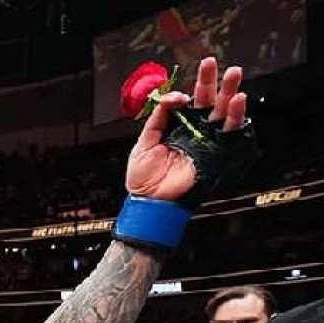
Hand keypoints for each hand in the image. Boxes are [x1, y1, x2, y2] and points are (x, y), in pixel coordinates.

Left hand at [125, 57, 246, 200]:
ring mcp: (207, 140)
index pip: (186, 102)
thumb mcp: (144, 142)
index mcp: (176, 127)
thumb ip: (157, 118)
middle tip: (212, 62)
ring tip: (234, 73)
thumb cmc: (143, 177)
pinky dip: (235, 116)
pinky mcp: (217, 152)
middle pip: (207, 101)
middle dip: (211, 80)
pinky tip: (238, 101)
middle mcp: (194, 131)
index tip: (178, 96)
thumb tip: (171, 98)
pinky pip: (230, 132)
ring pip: (222, 111)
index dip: (184, 94)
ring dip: (230, 92)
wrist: (149, 201)